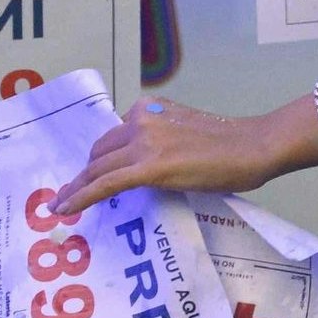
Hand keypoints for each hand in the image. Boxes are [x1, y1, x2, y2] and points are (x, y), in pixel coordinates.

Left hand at [48, 95, 317, 216]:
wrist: (256, 146)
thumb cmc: (232, 144)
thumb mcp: (185, 129)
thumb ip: (160, 138)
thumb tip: (144, 165)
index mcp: (149, 108)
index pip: (114, 136)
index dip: (100, 158)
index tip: (89, 173)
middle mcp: (140, 120)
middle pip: (100, 152)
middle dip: (86, 173)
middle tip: (72, 193)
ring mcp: (144, 143)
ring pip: (96, 169)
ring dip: (76, 188)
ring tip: (62, 204)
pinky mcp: (148, 167)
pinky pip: (104, 185)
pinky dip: (81, 197)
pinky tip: (66, 208)